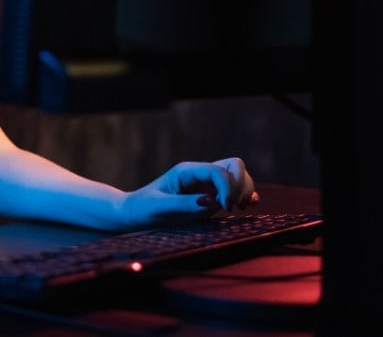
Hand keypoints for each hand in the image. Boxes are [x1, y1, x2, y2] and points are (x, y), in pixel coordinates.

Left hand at [121, 158, 258, 228]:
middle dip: (240, 184)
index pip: (218, 171)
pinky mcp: (211, 199)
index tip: (225, 207)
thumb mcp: (158, 207)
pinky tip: (248, 205)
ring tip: (239, 208)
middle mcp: (200, 175)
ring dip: (245, 190)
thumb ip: (183, 204)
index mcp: (187, 171)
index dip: (227, 186)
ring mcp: (207, 186)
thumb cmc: (143, 208)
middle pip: (234, 166)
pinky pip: (235, 191)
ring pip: (238, 177)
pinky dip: (245, 196)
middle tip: (232, 206)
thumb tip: (210, 202)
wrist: (134, 215)